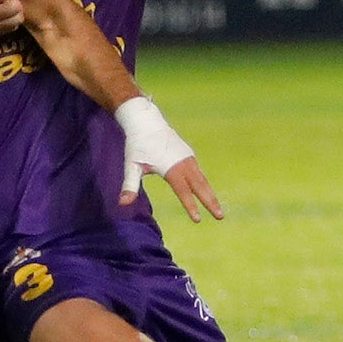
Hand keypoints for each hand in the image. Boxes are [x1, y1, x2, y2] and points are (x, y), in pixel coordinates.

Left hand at [115, 96, 224, 222]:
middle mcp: (183, 163)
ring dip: (210, 194)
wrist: (145, 121)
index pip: (183, 191)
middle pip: (200, 186)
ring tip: (218, 210)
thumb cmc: (137, 145)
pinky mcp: (188, 154)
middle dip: (211, 202)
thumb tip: (122, 204)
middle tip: (220, 217)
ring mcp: (188, 157)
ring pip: (202, 179)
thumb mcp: (131, 166)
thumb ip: (129, 186)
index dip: (190, 206)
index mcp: (170, 168)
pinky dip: (205, 184)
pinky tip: (208, 193)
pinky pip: (199, 173)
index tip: (198, 219)